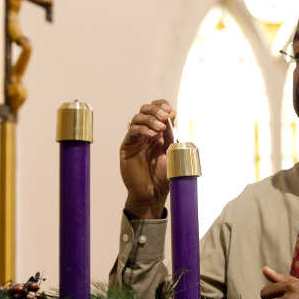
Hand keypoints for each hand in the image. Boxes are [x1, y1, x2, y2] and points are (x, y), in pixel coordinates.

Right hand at [120, 99, 175, 218]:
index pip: (157, 110)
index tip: (171, 111)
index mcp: (158, 131)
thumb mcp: (172, 150)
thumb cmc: (163, 175)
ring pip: (138, 118)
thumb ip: (171, 133)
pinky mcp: (127, 146)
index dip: (162, 106)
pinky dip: (143, 130)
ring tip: (160, 128)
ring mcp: (135, 139)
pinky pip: (132, 131)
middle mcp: (146, 133)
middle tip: (165, 116)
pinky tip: (152, 135)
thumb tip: (171, 114)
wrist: (153, 192)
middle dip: (155, 109)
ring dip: (150, 119)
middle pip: (145, 110)